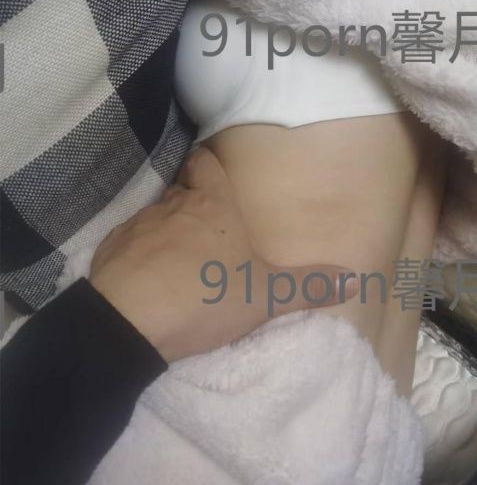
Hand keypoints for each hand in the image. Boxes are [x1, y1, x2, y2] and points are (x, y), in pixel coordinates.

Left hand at [89, 147, 357, 361]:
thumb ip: (308, 286)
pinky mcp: (112, 251)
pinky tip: (147, 278)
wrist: (129, 321)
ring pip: (155, 215)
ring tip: (178, 256)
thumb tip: (356, 278)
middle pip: (181, 188)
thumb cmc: (204, 296)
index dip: (209, 163)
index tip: (214, 168)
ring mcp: (139, 226)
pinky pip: (129, 244)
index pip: (206, 163)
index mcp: (213, 205)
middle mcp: (174, 205)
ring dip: (166, 229)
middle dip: (192, 198)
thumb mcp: (265, 296)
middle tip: (208, 222)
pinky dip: (139, 255)